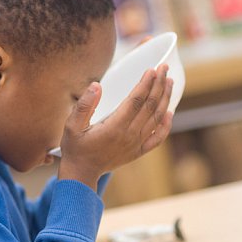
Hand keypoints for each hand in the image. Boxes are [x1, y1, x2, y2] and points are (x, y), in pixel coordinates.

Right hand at [57, 65, 173, 188]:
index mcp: (114, 127)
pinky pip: (158, 138)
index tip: (152, 69)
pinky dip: (166, 125)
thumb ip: (84, 105)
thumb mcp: (72, 125)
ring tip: (169, 82)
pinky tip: (170, 112)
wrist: (81, 173)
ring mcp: (136, 144)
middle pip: (150, 106)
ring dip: (165, 99)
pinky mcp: (138, 151)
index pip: (136, 100)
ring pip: (157, 118)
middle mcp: (129, 135)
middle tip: (164, 68)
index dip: (146, 84)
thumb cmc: (75, 148)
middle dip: (159, 85)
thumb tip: (97, 85)